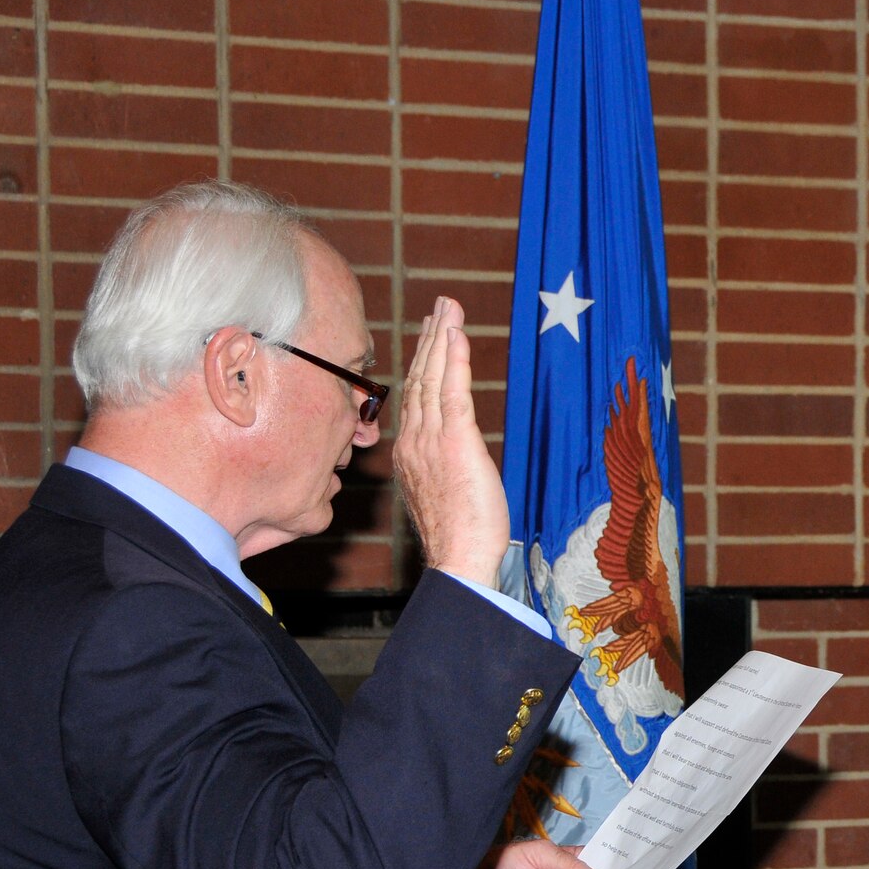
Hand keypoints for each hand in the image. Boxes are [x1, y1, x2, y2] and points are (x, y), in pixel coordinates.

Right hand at [394, 297, 508, 586]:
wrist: (457, 560)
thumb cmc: (459, 538)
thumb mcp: (445, 494)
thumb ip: (445, 468)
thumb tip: (455, 458)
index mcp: (410, 453)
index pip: (415, 398)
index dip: (422, 364)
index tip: (431, 338)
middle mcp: (413, 440)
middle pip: (419, 379)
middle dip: (430, 339)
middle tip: (439, 308)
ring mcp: (430, 439)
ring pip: (433, 377)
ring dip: (441, 338)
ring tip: (447, 308)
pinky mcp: (455, 441)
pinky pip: (452, 390)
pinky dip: (454, 358)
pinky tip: (458, 333)